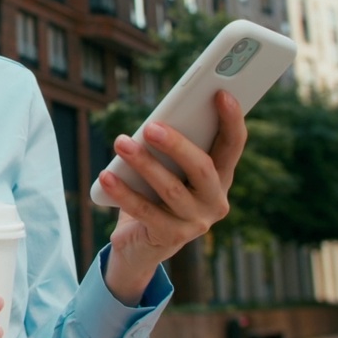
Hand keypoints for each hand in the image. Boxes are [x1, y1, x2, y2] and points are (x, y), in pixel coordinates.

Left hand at [96, 90, 247, 304]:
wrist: (141, 243)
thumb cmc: (155, 192)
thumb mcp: (168, 168)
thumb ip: (172, 148)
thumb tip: (157, 121)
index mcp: (221, 176)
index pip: (232, 146)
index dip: (231, 120)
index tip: (221, 93)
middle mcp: (215, 201)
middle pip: (202, 168)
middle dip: (176, 145)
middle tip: (150, 126)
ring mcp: (196, 223)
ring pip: (171, 189)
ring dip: (144, 163)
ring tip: (120, 143)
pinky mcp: (170, 237)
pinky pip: (145, 211)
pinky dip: (123, 192)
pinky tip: (106, 176)